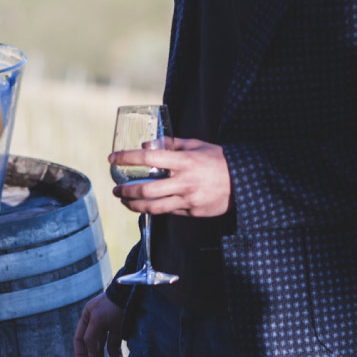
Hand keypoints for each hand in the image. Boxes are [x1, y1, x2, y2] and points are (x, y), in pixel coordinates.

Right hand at [73, 293, 124, 356]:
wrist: (132, 294)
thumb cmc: (112, 305)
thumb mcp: (98, 319)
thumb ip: (91, 338)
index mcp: (87, 316)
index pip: (80, 339)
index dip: (80, 355)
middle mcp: (96, 321)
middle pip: (92, 345)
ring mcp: (109, 325)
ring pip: (104, 347)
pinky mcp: (120, 328)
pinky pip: (115, 344)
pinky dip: (117, 355)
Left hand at [110, 137, 231, 216]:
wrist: (243, 182)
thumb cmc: (217, 159)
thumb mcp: (195, 145)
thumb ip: (170, 144)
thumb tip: (146, 146)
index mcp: (184, 161)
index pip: (148, 159)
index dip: (127, 158)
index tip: (113, 158)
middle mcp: (184, 182)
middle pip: (147, 189)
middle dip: (126, 190)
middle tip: (115, 189)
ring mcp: (188, 199)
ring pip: (154, 207)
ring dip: (135, 205)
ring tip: (124, 201)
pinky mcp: (193, 212)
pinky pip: (169, 211)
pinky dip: (154, 209)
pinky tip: (145, 206)